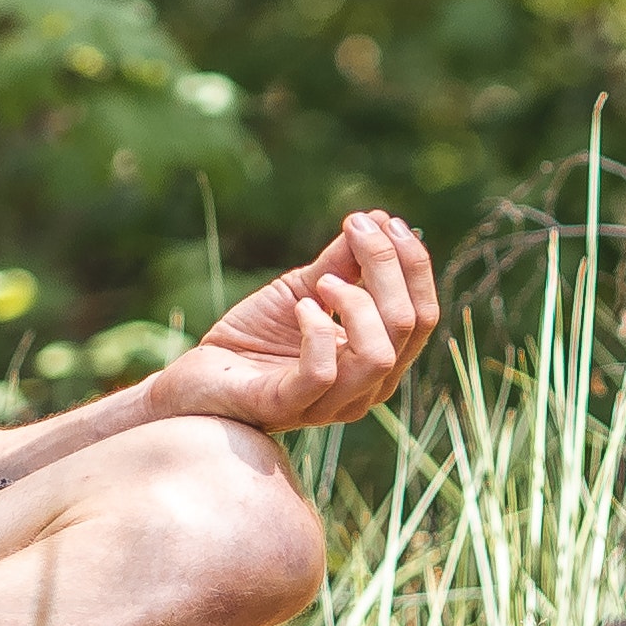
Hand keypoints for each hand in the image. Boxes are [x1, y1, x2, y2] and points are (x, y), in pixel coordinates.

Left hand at [156, 211, 440, 435]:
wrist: (202, 373)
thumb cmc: (257, 336)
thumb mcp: (304, 288)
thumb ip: (344, 263)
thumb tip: (381, 219)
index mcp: (380, 360)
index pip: (423, 314)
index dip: (412, 263)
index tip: (386, 220)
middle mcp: (367, 388)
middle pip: (408, 326)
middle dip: (387, 266)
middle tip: (355, 228)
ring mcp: (330, 404)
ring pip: (378, 355)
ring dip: (357, 302)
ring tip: (322, 279)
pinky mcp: (287, 406)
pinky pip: (321, 373)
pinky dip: (316, 330)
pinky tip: (301, 307)